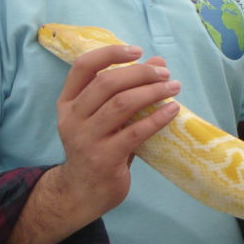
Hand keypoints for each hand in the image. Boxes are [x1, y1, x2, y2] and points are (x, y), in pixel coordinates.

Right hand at [53, 44, 179, 219]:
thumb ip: (127, 90)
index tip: (138, 51)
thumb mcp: (107, 117)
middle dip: (140, 73)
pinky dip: (157, 118)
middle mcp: (72, 118)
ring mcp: (85, 139)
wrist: (82, 192)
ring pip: (121, 104)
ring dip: (152, 92)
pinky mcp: (103, 159)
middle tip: (165, 73)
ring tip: (174, 86)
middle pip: (106, 83)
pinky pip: (135, 132)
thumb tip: (158, 63)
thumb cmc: (99, 146)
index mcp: (68, 102)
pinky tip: (173, 109)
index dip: (110, 54)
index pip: (82, 67)